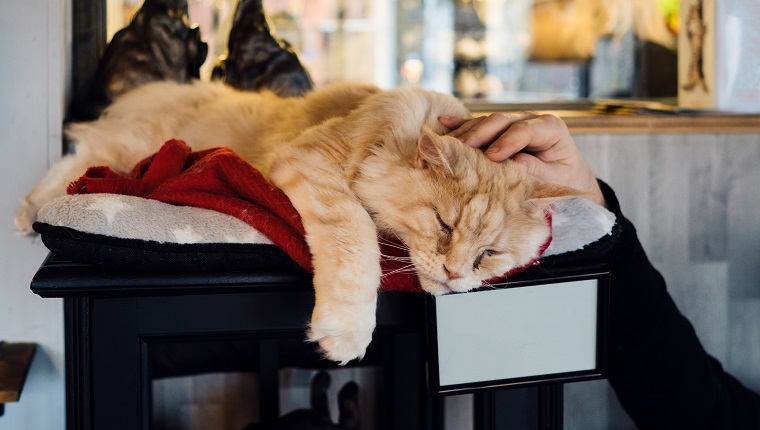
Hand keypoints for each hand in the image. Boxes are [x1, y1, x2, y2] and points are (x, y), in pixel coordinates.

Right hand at [440, 112, 605, 206]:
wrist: (566, 178)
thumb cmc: (563, 180)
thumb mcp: (557, 179)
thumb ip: (539, 170)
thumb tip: (515, 162)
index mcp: (550, 127)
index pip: (524, 130)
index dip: (507, 141)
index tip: (492, 156)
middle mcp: (530, 119)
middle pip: (500, 120)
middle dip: (480, 134)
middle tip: (463, 148)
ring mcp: (512, 121)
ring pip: (485, 122)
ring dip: (465, 133)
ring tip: (447, 144)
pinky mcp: (499, 129)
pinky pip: (477, 124)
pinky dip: (460, 124)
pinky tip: (443, 122)